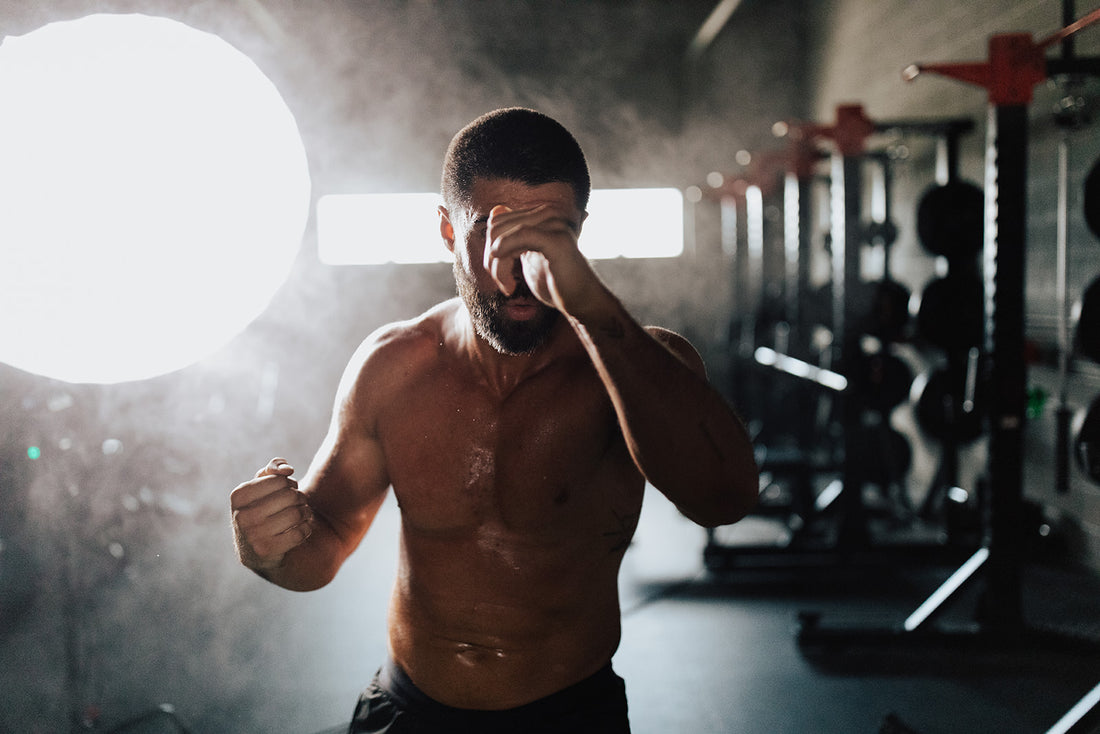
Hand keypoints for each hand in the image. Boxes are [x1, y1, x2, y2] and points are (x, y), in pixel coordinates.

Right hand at [230, 458, 312, 571]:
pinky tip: (302, 529)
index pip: (280, 480)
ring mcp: (252, 535)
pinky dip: (306, 529)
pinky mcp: (266, 550)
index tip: (288, 490)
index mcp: (239, 495)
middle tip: (299, 502)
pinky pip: (299, 533)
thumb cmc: (260, 508)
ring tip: (303, 514)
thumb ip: (273, 468)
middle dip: (300, 497)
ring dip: (306, 512)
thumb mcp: (260, 486)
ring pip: (296, 514)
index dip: (290, 483)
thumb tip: (287, 469)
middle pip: (290, 496)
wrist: (252, 549)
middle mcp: (241, 515)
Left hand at [484, 204, 603, 317]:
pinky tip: (510, 281)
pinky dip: (507, 257)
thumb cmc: (555, 281)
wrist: (581, 301)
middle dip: (491, 258)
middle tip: (504, 283)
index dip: (490, 250)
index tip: (501, 275)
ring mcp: (554, 224)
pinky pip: (522, 235)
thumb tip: (496, 209)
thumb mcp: (527, 256)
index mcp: (540, 215)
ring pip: (503, 233)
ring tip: (508, 286)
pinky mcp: (557, 239)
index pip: (497, 222)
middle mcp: (548, 214)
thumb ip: (512, 235)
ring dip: (498, 266)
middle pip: (496, 226)